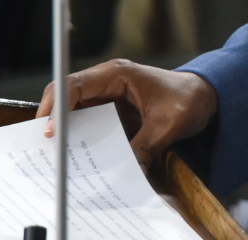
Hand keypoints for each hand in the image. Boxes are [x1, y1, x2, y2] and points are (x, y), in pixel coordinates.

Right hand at [36, 59, 218, 171]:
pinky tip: (75, 157)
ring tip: (55, 157)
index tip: (50, 132)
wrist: (203, 96)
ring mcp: (105, 96)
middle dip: (51, 120)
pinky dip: (77, 138)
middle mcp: (106, 82)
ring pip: (71, 111)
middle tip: (43, 149)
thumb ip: (146, 147)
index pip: (74, 85)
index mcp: (117, 74)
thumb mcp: (168, 125)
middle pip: (64, 96)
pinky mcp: (108, 111)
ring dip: (63, 131)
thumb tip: (131, 173)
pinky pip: (85, 122)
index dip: (57, 107)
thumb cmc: (187, 99)